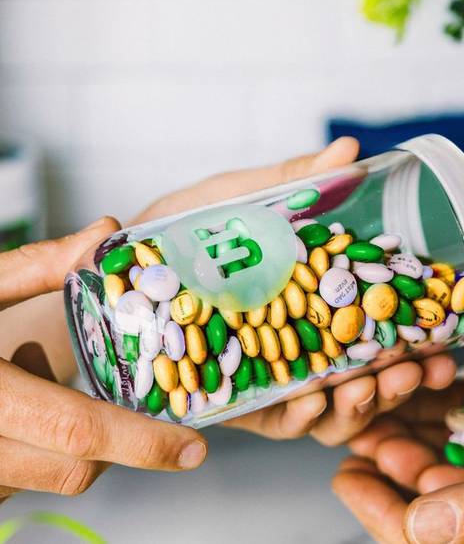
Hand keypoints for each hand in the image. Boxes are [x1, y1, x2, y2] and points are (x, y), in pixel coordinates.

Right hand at [0, 220, 206, 502]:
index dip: (143, 444)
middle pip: (74, 467)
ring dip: (72, 443)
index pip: (77, 433)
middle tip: (136, 402)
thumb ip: (37, 264)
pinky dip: (34, 450)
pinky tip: (14, 404)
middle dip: (118, 443)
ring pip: (45, 478)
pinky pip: (12, 482)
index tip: (194, 448)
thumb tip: (107, 234)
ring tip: (36, 377)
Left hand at [135, 138, 457, 444]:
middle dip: (399, 382)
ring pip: (329, 408)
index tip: (446, 345)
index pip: (377, 333)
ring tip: (373, 385)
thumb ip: (296, 180)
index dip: (419, 344)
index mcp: (313, 306)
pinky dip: (300, 417)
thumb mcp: (242, 198)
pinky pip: (275, 421)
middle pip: (364, 378)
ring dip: (361, 405)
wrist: (113, 267)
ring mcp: (268, 376)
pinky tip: (316, 404)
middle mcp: (299, 348)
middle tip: (422, 369)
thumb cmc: (181, 233)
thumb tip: (351, 149)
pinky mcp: (231, 398)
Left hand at [333, 417, 463, 543]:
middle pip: (424, 503)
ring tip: (387, 406)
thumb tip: (419, 525)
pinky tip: (436, 396)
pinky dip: (450, 424)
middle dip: (386, 466)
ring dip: (413, 440)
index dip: (376, 508)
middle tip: (357, 428)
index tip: (344, 473)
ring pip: (445, 472)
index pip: (421, 539)